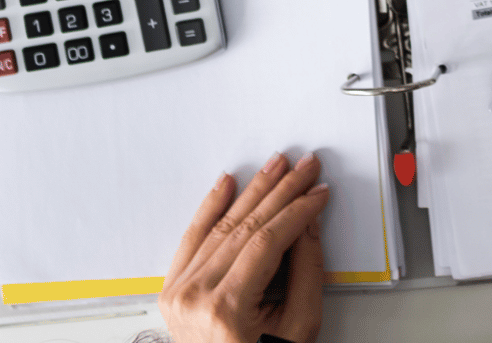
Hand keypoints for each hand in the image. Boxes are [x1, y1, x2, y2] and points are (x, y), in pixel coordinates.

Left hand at [159, 152, 326, 342]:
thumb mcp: (299, 325)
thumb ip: (306, 270)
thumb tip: (307, 222)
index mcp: (226, 308)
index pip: (267, 240)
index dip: (298, 210)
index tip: (318, 192)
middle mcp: (196, 297)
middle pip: (245, 227)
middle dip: (280, 192)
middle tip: (303, 168)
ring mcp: (179, 293)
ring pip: (221, 226)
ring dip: (252, 191)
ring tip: (275, 166)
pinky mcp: (173, 290)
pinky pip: (192, 238)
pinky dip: (210, 208)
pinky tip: (226, 184)